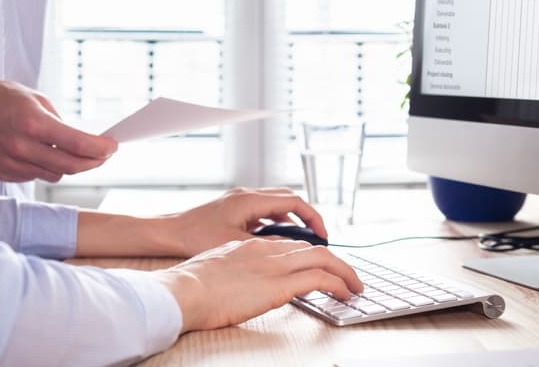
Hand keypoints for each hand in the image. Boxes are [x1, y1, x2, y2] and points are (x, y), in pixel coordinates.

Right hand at [0, 73, 117, 182]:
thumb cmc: (0, 97)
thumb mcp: (37, 99)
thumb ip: (60, 122)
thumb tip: (81, 140)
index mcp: (33, 123)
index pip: (78, 144)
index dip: (101, 149)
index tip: (112, 147)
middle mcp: (22, 147)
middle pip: (72, 166)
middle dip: (93, 162)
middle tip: (103, 155)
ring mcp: (11, 163)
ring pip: (55, 174)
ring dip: (69, 165)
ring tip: (73, 152)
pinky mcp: (2, 173)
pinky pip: (35, 176)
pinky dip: (46, 167)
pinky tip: (44, 154)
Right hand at [156, 238, 362, 331]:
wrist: (183, 291)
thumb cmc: (190, 286)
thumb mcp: (216, 268)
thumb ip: (234, 269)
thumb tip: (239, 282)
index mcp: (250, 245)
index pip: (290, 245)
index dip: (309, 255)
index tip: (318, 266)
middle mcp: (267, 250)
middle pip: (312, 249)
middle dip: (334, 261)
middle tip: (347, 275)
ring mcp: (275, 265)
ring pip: (324, 259)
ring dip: (344, 272)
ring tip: (354, 286)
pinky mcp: (280, 284)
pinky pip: (321, 279)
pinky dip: (338, 283)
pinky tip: (346, 293)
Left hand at [163, 187, 328, 256]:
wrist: (168, 232)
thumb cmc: (195, 237)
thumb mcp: (236, 243)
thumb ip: (266, 243)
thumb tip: (291, 247)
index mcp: (250, 200)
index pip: (294, 201)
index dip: (313, 218)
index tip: (322, 236)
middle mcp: (247, 194)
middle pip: (288, 199)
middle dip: (306, 217)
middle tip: (317, 237)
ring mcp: (240, 199)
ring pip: (276, 204)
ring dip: (290, 219)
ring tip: (300, 241)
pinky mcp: (233, 207)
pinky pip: (263, 210)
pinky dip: (275, 222)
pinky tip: (274, 240)